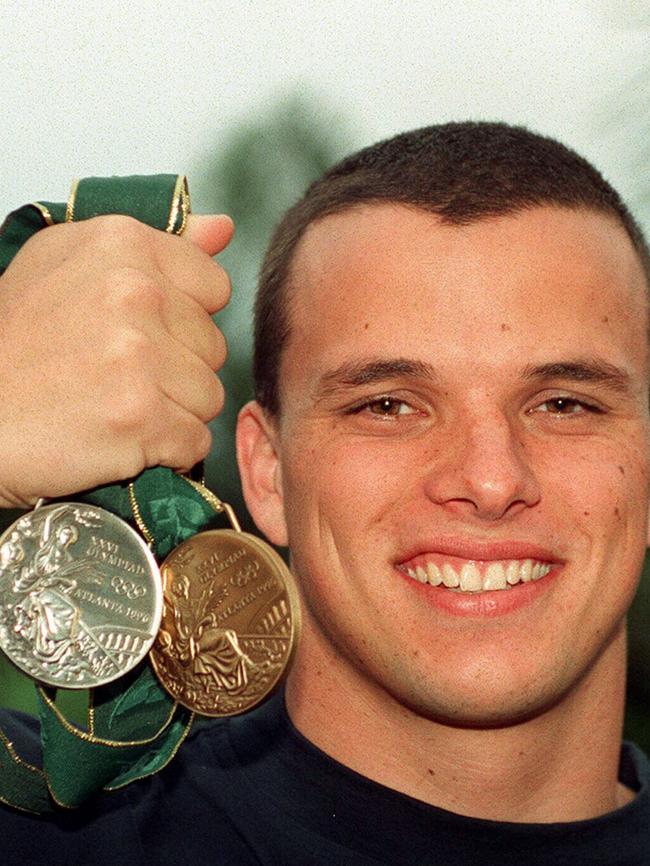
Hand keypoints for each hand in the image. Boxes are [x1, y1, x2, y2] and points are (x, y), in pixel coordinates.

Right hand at [0, 213, 232, 506]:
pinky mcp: (140, 416)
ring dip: (173, 412)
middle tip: (117, 374)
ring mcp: (139, 355)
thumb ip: (161, 242)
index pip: (214, 287)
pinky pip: (195, 440)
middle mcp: (135, 292)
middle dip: (178, 369)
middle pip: (214, 347)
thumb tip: (223, 229)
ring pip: (209, 396)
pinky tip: (121, 436)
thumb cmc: (13, 344)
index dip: (185, 318)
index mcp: (122, 245)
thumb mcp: (67, 261)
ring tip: (116, 404)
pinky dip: (166, 450)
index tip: (144, 331)